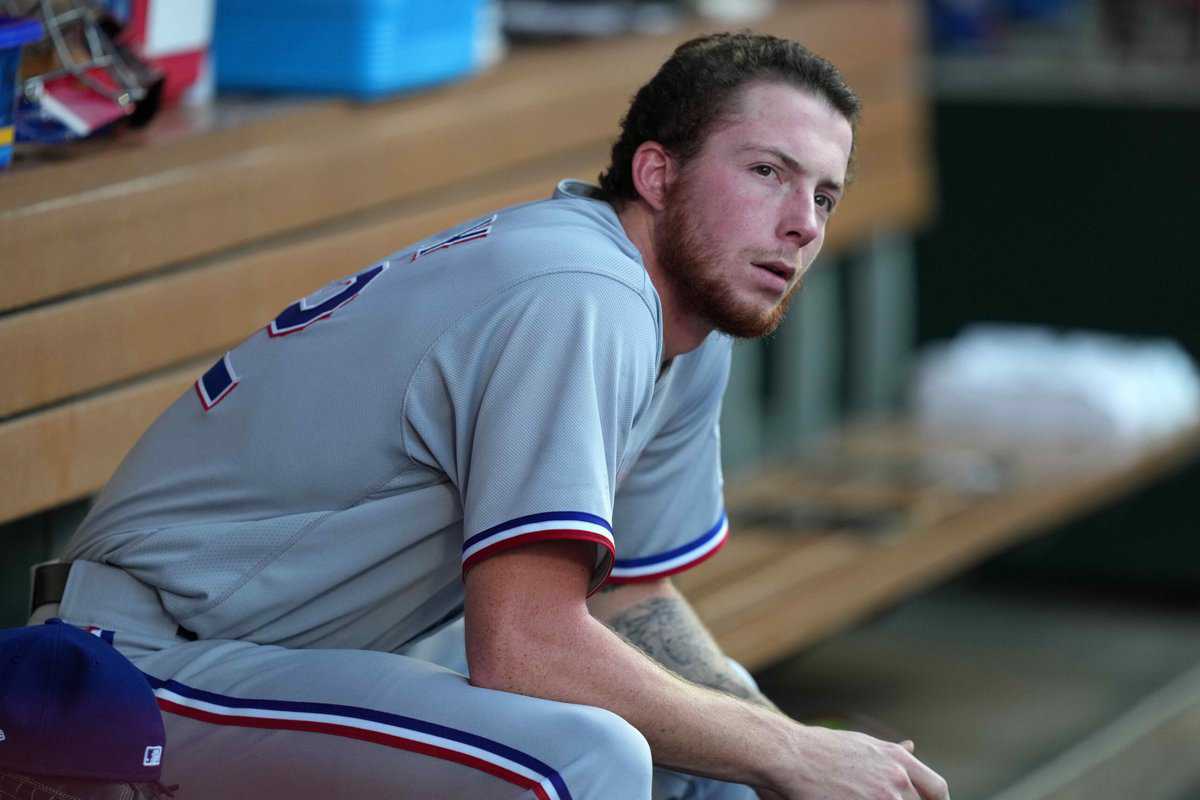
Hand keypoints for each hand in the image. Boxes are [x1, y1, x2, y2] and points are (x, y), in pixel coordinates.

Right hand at [769, 726, 949, 799]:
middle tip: (883, 799)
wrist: (790, 755)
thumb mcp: (861, 743)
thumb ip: (890, 752)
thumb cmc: (821, 747)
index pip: (936, 789)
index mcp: (898, 760)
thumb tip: (911, 746)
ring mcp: (880, 798)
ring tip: (856, 796)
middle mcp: (895, 779)